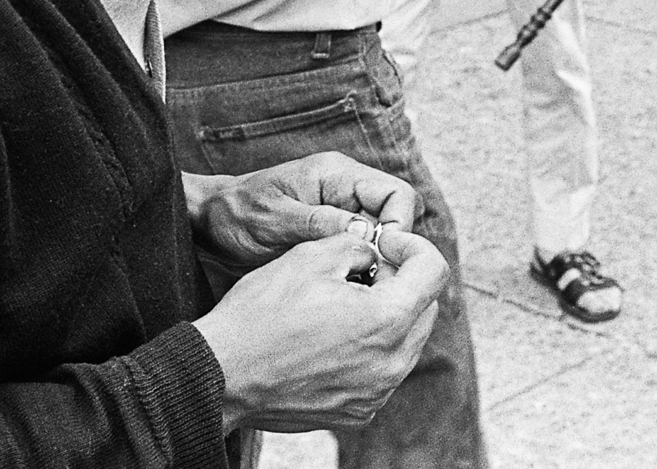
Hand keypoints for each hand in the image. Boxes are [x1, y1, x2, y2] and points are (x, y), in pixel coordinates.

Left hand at [187, 152, 420, 268]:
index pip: (396, 193)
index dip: (399, 225)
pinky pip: (364, 253)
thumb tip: (363, 232)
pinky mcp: (334, 238)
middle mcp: (346, 192)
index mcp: (336, 175)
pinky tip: (348, 290)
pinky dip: (362, 271)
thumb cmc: (237, 213)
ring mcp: (342, 215)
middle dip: (393, 248)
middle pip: (398, 217)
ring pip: (384, 240)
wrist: (211, 225)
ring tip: (361, 287)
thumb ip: (317, 222)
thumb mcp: (273, 218)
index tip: (383, 255)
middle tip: (376, 277)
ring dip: (378, 263)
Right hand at [192, 228, 447, 432]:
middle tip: (359, 270)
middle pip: (424, 308)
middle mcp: (391, 363)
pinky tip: (331, 337)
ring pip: (406, 341)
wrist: (222, 374)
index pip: (433, 271)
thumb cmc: (261, 314)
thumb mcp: (310, 256)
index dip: (412, 246)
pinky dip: (369, 349)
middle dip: (401, 282)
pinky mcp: (358, 410)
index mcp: (387, 320)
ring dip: (386, 316)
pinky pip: (382, 371)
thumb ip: (359, 246)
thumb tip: (375, 255)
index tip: (383, 244)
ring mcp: (376, 392)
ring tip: (341, 303)